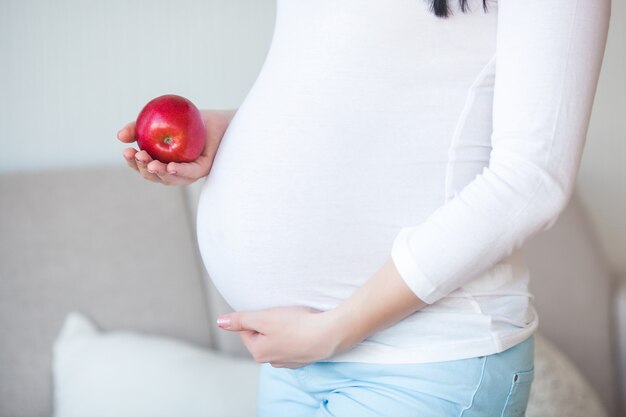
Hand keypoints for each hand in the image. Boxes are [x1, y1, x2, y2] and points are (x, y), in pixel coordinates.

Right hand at [116, 109, 234, 184]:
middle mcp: (177, 171)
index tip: (125, 151)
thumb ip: (139, 128)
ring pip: (171, 179)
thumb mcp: (160, 120)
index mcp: (164, 162)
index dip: (133, 163)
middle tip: (137, 156)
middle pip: (156, 177)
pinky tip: (169, 167)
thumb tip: (119, 136)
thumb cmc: (190, 120)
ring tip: (149, 163)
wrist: (219, 118)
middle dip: (143, 168)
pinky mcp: (204, 168)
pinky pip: (190, 173)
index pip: (145, 167)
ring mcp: (191, 172)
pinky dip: (179, 172)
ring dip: (158, 173)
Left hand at [216, 306, 343, 368]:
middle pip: (262, 334)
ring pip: (278, 338)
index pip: (246, 329)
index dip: (257, 315)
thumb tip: (220, 322)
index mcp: (259, 352)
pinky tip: (305, 328)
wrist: (329, 334)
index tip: (270, 312)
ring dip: (284, 328)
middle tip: (284, 315)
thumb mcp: (263, 318)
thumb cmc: (296, 325)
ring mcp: (289, 361)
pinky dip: (297, 334)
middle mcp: (272, 361)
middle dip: (270, 322)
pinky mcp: (303, 358)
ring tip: (296, 321)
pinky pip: (293, 342)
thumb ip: (240, 320)